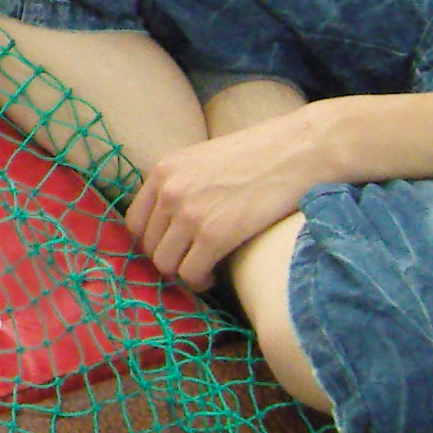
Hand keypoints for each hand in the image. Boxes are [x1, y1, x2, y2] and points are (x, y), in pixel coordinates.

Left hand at [123, 109, 335, 292]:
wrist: (297, 151)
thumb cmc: (258, 154)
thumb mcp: (203, 159)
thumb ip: (181, 183)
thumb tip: (170, 219)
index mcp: (163, 170)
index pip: (135, 221)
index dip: (152, 240)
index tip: (171, 247)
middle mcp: (169, 191)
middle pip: (148, 245)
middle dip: (168, 258)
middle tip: (189, 261)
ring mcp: (190, 214)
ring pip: (165, 264)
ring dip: (182, 272)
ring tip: (202, 269)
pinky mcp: (216, 235)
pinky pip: (192, 274)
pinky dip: (200, 281)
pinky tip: (213, 275)